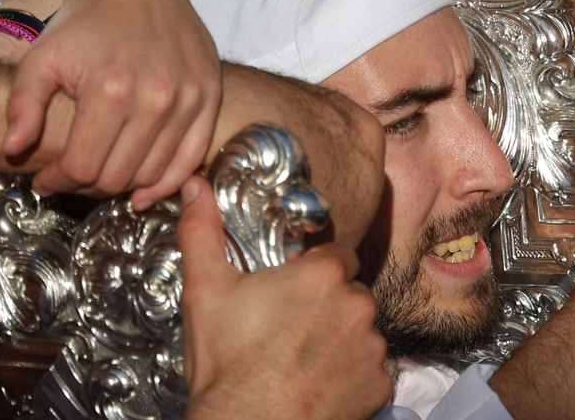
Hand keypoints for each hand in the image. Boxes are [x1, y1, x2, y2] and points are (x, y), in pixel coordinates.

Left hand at [4, 0, 222, 208]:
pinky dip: (166, 182)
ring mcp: (186, 97)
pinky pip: (191, 159)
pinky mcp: (208, 95)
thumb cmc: (85, 21)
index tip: (46, 178)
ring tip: (104, 172)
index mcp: (109, 88)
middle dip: (86, 184)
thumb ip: (23, 105)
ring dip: (123, 184)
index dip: (56, 180)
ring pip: (152, 174)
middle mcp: (154, 96)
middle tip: (73, 174)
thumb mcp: (41, 57)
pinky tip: (143, 187)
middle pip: (116, 176)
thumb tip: (12, 149)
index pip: (81, 166)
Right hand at [177, 176, 390, 419]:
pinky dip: (353, 375)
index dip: (315, 273)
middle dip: (330, 306)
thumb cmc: (227, 367)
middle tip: (293, 330)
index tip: (295, 293)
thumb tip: (195, 189)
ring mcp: (373, 346)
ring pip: (364, 331)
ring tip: (304, 360)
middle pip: (351, 293)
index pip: (338, 256)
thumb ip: (203, 232)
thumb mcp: (206, 292)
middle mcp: (358, 304)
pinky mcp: (379, 383)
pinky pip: (373, 369)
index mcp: (324, 274)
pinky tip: (321, 384)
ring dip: (343, 340)